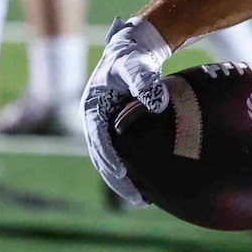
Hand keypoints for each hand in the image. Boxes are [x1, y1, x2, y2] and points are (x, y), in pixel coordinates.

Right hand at [81, 16, 171, 204]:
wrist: (131, 49)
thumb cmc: (132, 57)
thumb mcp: (136, 65)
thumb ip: (145, 82)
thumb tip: (159, 103)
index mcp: (92, 108)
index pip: (98, 139)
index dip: (108, 158)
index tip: (122, 174)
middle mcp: (93, 121)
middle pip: (101, 158)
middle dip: (117, 181)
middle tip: (138, 199)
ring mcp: (103, 127)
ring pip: (108, 161)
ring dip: (122, 182)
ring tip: (144, 201)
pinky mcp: (114, 130)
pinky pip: (119, 155)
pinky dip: (130, 171)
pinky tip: (148, 185)